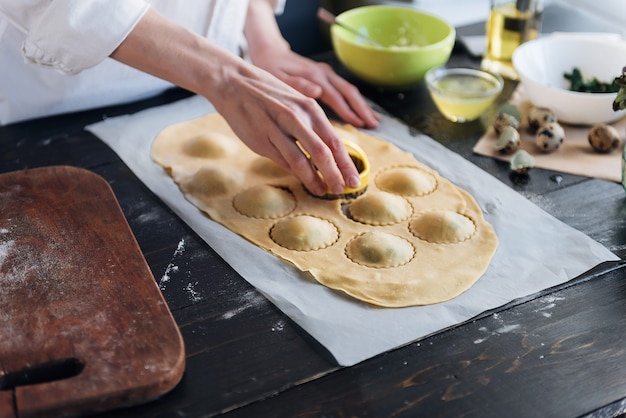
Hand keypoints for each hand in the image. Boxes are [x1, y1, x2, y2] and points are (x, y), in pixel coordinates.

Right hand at [211, 60, 362, 196]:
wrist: (234, 83)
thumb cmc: (269, 95)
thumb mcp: (296, 103)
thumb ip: (312, 127)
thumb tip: (328, 154)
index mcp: (309, 108)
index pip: (334, 141)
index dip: (345, 164)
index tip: (354, 180)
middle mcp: (296, 118)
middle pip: (322, 153)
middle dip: (335, 175)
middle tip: (342, 190)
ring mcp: (277, 130)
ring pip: (301, 160)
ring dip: (313, 179)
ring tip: (322, 191)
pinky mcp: (260, 140)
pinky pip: (282, 160)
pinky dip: (294, 172)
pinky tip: (302, 180)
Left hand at [249, 47, 380, 129]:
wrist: (270, 51)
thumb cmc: (270, 68)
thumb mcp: (277, 77)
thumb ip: (297, 85)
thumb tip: (318, 91)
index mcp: (314, 76)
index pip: (336, 97)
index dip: (348, 111)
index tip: (360, 124)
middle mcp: (324, 73)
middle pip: (349, 92)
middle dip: (363, 109)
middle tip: (375, 125)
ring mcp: (326, 73)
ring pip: (350, 90)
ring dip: (363, 105)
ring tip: (375, 120)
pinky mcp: (326, 75)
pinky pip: (344, 89)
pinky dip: (355, 100)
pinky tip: (362, 111)